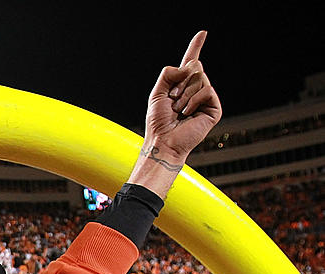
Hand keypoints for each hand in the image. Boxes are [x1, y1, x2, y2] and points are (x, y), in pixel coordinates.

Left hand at [144, 31, 221, 161]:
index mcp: (181, 86)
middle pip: (195, 67)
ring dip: (184, 94)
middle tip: (172, 99)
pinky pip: (207, 90)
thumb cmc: (159, 122)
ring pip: (200, 78)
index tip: (202, 33)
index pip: (190, 63)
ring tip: (178, 110)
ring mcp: (206, 98)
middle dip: (181, 81)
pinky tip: (187, 113)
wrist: (164, 141)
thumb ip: (168, 73)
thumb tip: (188, 66)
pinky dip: (194, 100)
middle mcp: (195, 90)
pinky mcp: (214, 107)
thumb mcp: (157, 93)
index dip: (195, 47)